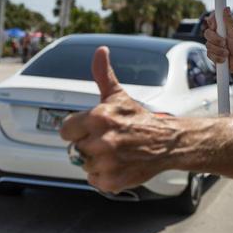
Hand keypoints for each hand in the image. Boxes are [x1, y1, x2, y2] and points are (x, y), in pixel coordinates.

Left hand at [59, 47, 177, 194]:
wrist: (166, 142)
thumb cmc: (138, 119)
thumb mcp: (118, 95)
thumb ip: (103, 74)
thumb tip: (100, 50)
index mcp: (98, 117)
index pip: (66, 130)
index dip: (78, 129)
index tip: (92, 128)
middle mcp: (101, 141)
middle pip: (76, 148)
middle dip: (89, 144)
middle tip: (109, 139)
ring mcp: (107, 163)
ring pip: (85, 165)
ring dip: (97, 161)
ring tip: (115, 152)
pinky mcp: (112, 181)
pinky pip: (94, 180)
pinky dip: (104, 176)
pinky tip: (118, 164)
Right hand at [204, 8, 232, 72]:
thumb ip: (229, 21)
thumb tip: (226, 8)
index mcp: (223, 27)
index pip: (212, 20)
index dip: (212, 22)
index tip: (215, 26)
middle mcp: (217, 34)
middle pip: (207, 33)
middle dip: (216, 39)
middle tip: (225, 43)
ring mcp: (214, 44)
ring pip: (207, 45)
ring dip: (218, 50)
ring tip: (227, 52)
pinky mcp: (212, 53)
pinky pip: (209, 54)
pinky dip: (217, 57)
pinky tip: (224, 58)